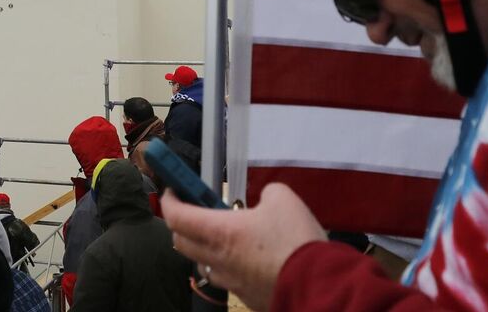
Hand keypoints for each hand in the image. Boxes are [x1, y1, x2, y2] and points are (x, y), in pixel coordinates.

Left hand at [161, 183, 325, 309]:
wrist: (318, 285)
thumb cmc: (296, 240)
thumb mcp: (282, 198)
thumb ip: (266, 193)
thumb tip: (265, 200)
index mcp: (220, 233)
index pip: (176, 217)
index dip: (170, 200)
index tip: (173, 189)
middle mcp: (218, 260)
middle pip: (181, 242)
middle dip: (182, 223)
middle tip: (196, 209)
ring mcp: (231, 282)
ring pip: (204, 263)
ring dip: (205, 247)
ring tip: (224, 235)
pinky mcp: (246, 297)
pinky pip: (227, 280)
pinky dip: (228, 265)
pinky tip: (249, 258)